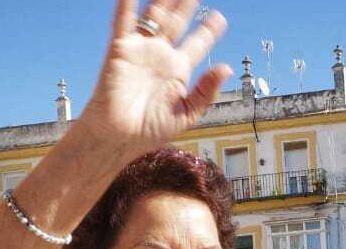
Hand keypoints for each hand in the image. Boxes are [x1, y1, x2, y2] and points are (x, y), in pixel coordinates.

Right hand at [76, 0, 231, 159]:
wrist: (119, 137)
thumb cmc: (150, 131)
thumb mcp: (187, 113)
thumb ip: (207, 90)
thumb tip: (226, 67)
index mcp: (178, 72)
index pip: (196, 44)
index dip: (208, 30)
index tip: (220, 18)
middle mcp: (160, 57)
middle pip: (177, 23)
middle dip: (187, 5)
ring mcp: (141, 51)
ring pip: (154, 16)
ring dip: (164, 0)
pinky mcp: (121, 50)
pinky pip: (124, 22)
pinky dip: (126, 6)